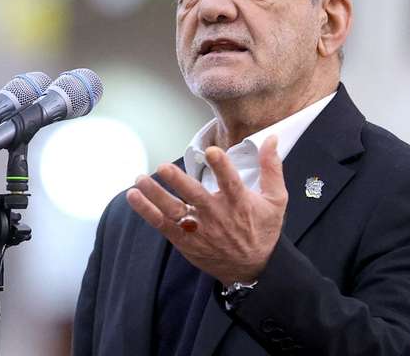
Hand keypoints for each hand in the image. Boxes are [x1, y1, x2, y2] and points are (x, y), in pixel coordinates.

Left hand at [126, 135, 286, 283]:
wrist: (252, 269)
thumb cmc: (262, 230)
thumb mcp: (276, 200)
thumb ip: (271, 168)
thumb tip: (271, 139)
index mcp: (239, 203)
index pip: (231, 182)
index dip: (222, 167)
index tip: (212, 152)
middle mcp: (217, 215)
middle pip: (195, 196)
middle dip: (178, 181)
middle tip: (163, 167)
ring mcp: (199, 229)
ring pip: (174, 210)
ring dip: (155, 195)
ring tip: (140, 180)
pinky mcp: (185, 241)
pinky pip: (163, 225)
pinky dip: (147, 211)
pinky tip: (133, 196)